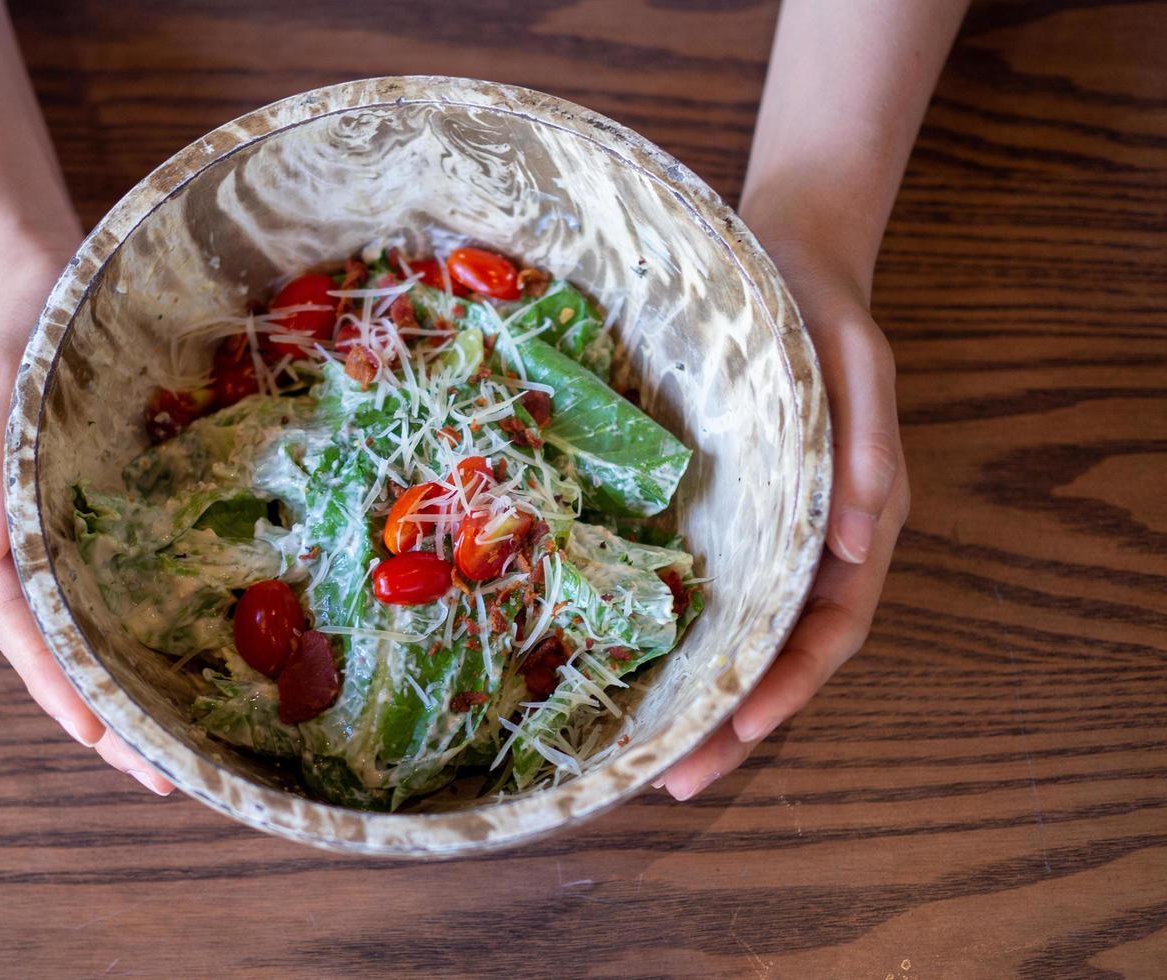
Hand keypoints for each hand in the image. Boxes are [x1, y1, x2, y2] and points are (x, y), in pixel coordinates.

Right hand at [0, 241, 174, 795]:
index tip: (102, 738)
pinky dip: (159, 627)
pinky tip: (202, 656)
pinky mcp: (116, 515)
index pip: (24, 629)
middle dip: (109, 716)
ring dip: (136, 688)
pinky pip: (136, 582)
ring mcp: (75, 536)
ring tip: (183, 745)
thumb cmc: (9, 336)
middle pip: (67, 649)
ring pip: (102, 629)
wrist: (47, 285)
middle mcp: (33, 548)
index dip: (60, 687)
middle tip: (162, 776)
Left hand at [653, 237, 910, 800]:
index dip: (789, 685)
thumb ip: (869, 447)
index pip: (829, 629)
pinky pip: (697, 587)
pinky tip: (622, 664)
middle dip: (731, 722)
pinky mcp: (712, 513)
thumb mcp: (858, 363)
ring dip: (697, 696)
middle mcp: (806, 543)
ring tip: (644, 750)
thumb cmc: (821, 314)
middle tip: (674, 780)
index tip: (742, 728)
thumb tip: (863, 544)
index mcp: (853, 522)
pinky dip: (670, 635)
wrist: (779, 262)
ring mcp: (757, 533)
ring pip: (733, 635)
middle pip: (775, 654)